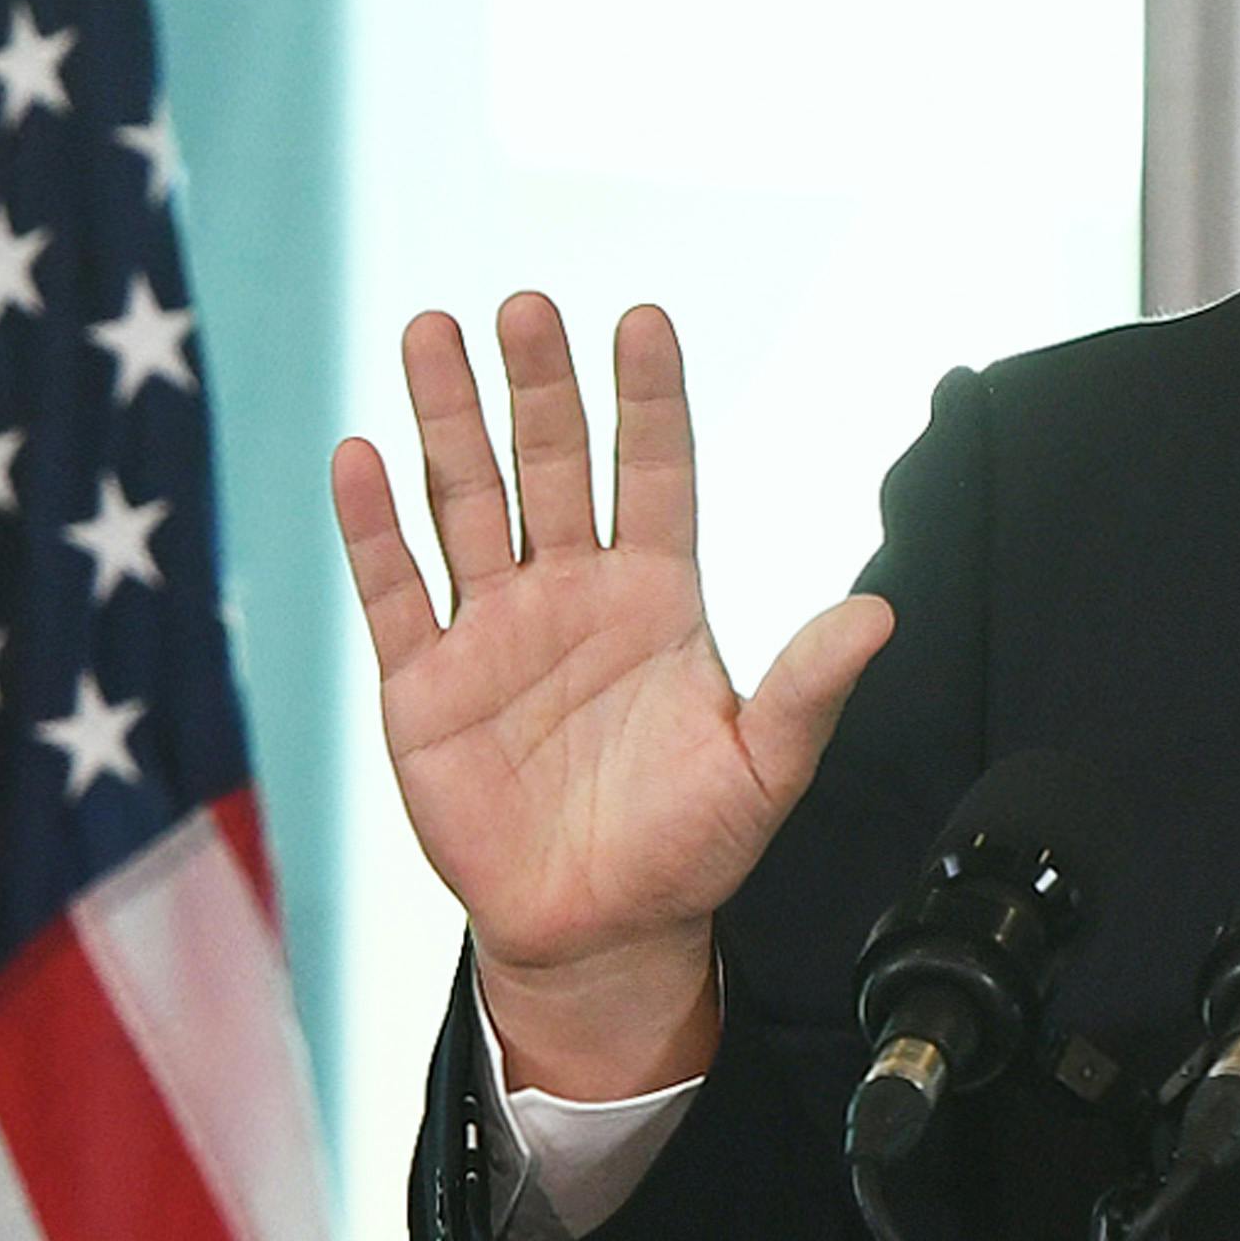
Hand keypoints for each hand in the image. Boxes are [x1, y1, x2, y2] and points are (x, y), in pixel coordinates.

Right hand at [331, 295, 894, 1097]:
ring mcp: (492, 628)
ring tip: (431, 332)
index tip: (642, 319)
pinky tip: (361, 457)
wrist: (599, 933)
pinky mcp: (423, 681)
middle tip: (525, 308)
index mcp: (657, 595)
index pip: (652, 471)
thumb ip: (808, 689)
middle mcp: (571, 590)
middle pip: (548, 463)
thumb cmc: (689, 847)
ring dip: (445, 420)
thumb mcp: (766, 769)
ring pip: (464, 500)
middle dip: (536, 386)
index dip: (648, 399)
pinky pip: (396, 589)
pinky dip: (375, 526)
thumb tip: (878, 614)